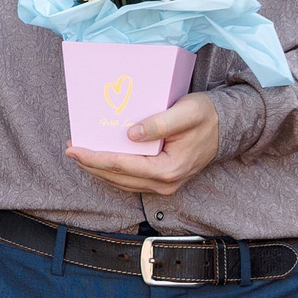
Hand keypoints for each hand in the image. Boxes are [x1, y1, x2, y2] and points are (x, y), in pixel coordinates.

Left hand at [66, 92, 220, 197]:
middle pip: (117, 177)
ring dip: (98, 169)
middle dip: (90, 164)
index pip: (122, 166)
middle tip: (70, 149)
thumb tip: (131, 134)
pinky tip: (99, 159)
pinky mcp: (162, 180)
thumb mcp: (186, 112)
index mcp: (169, 169)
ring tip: (79, 154)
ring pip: (121, 181)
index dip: (95, 158)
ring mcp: (164, 185)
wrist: (227, 126)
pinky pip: (130, 179)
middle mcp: (165, 183)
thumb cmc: (207, 115)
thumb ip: (159, 124)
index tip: (73, 149)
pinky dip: (111, 171)